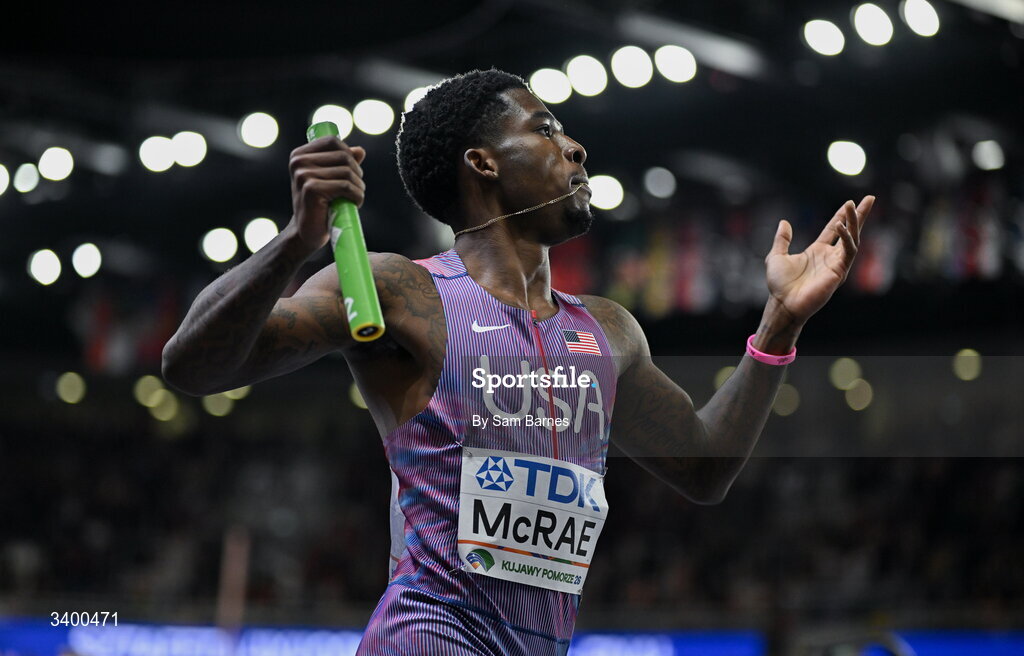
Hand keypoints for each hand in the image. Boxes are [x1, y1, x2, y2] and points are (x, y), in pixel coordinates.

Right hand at [287, 137, 366, 254]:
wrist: (307, 233)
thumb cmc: (320, 206)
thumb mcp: (330, 180)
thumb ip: (343, 163)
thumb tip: (360, 150)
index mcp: (299, 155)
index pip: (333, 141)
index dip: (349, 154)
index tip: (352, 172)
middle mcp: (298, 162)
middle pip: (343, 156)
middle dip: (357, 173)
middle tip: (356, 189)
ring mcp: (303, 174)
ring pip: (347, 171)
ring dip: (358, 186)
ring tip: (355, 198)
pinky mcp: (310, 189)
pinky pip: (345, 186)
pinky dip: (356, 195)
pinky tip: (354, 204)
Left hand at [765, 196, 874, 325]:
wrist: (783, 303)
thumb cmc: (779, 285)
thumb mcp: (776, 256)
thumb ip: (782, 240)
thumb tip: (784, 222)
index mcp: (817, 251)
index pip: (834, 230)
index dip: (842, 216)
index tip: (850, 202)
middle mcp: (829, 257)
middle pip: (850, 232)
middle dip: (860, 215)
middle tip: (870, 198)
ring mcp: (836, 264)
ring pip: (852, 239)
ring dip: (854, 222)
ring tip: (852, 205)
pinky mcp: (839, 272)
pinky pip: (848, 252)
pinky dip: (846, 238)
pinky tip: (841, 226)